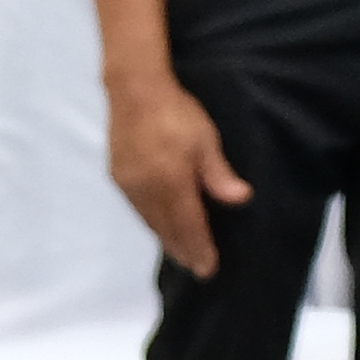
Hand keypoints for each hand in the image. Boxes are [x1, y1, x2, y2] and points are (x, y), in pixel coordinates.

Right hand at [106, 73, 252, 277]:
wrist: (133, 91)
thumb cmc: (177, 112)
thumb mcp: (205, 140)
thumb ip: (218, 174)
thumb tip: (241, 199)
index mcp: (171, 183)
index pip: (188, 225)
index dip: (199, 248)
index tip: (209, 269)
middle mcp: (147, 191)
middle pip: (167, 229)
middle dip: (183, 251)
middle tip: (198, 269)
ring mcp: (129, 186)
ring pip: (151, 222)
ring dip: (167, 240)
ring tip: (182, 254)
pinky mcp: (119, 178)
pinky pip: (139, 210)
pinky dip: (153, 224)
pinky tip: (161, 226)